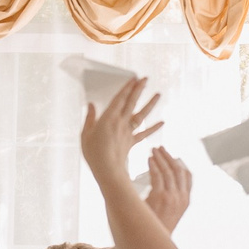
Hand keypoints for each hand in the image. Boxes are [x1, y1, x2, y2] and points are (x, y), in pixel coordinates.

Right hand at [81, 76, 163, 190]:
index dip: (126, 87)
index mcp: (108, 118)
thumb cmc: (94, 154)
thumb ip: (89, 118)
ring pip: (141, 115)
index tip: (133, 78)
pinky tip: (162, 122)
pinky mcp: (132, 142)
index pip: (119, 98)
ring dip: (151, 104)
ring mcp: (128, 132)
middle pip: (131, 102)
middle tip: (146, 79)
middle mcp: (120, 122)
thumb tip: (90, 105)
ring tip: (158, 94)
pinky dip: (154, 127)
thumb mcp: (85, 135)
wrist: (108, 170)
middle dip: (139, 89)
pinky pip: (144, 133)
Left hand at [143, 147, 192, 231]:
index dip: (180, 163)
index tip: (172, 155)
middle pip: (179, 170)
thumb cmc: (156, 229)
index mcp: (186, 201)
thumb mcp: (168, 214)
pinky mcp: (160, 197)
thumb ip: (169, 201)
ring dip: (161, 157)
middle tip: (160, 148)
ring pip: (168, 170)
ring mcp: (172, 197)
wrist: (152, 244)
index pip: (188, 177)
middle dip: (169, 157)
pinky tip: (149, 158)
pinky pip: (158, 175)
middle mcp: (182, 198)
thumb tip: (161, 189)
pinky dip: (154, 164)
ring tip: (153, 150)